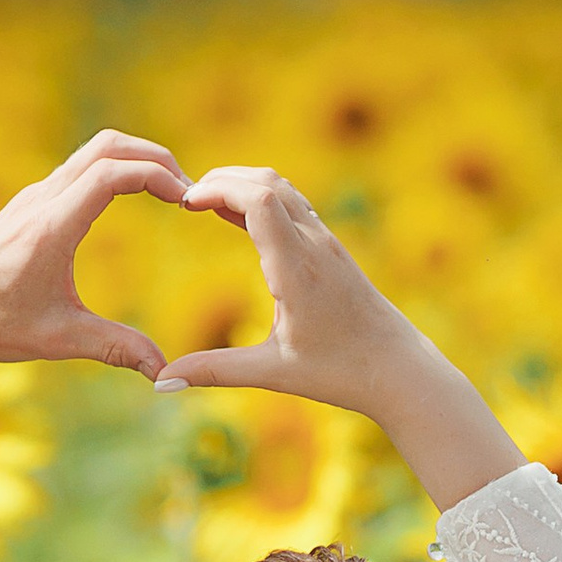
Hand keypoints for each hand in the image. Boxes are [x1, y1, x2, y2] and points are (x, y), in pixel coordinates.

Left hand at [0, 133, 184, 376]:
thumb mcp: (59, 339)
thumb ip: (117, 348)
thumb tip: (164, 372)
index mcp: (51, 227)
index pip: (112, 173)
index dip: (157, 176)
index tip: (186, 200)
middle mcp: (41, 201)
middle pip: (107, 146)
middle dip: (154, 157)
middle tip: (186, 189)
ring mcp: (33, 198)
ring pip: (92, 152)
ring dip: (133, 160)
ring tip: (166, 192)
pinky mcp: (29, 204)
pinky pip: (77, 169)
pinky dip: (112, 170)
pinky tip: (129, 201)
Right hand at [152, 169, 395, 403]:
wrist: (400, 369)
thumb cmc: (341, 373)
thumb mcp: (274, 373)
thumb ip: (214, 371)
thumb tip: (161, 381)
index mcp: (298, 269)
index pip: (259, 200)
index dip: (217, 189)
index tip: (184, 203)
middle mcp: (315, 245)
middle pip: (267, 181)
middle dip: (221, 179)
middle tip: (183, 199)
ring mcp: (327, 242)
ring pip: (282, 188)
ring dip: (241, 184)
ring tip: (201, 202)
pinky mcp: (332, 248)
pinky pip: (292, 205)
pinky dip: (259, 198)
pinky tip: (234, 215)